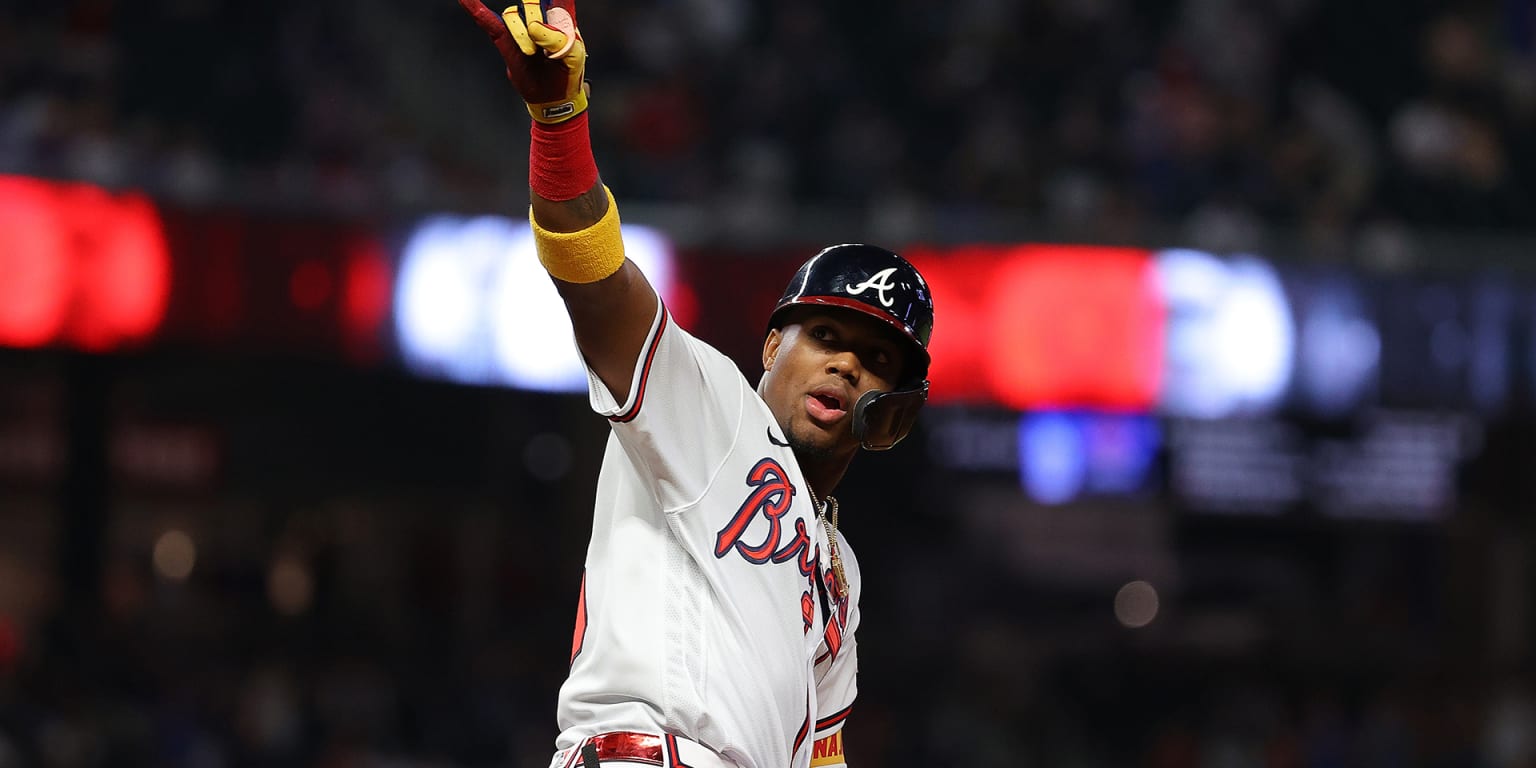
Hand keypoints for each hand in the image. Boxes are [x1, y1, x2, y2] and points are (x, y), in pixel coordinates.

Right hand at [458, 0, 588, 122]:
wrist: (553, 96)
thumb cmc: (568, 72)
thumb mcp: (573, 57)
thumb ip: (559, 40)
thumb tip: (534, 28)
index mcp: (562, 12)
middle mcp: (539, 12)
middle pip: (531, 2)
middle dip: (536, 24)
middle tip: (546, 51)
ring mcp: (520, 24)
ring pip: (513, 16)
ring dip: (523, 40)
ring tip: (534, 57)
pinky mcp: (504, 38)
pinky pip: (486, 19)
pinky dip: (474, 7)